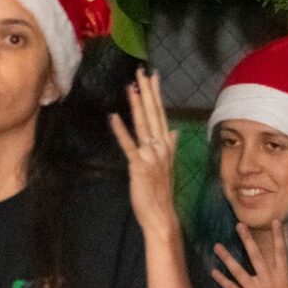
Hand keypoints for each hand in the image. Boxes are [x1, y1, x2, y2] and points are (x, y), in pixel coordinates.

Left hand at [109, 67, 177, 234]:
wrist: (162, 215)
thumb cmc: (161, 192)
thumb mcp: (168, 165)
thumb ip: (170, 146)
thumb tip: (174, 131)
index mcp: (167, 146)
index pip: (162, 114)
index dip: (156, 95)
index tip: (153, 76)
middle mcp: (161, 147)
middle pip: (154, 114)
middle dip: (147, 92)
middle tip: (141, 72)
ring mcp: (151, 156)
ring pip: (143, 125)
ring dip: (137, 105)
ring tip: (131, 87)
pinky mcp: (139, 166)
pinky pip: (129, 145)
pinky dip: (121, 131)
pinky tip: (114, 117)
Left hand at [211, 219, 287, 287]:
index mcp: (283, 279)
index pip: (280, 253)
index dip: (277, 236)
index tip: (274, 222)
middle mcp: (267, 281)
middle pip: (255, 256)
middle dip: (247, 240)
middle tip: (239, 225)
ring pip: (238, 271)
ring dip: (227, 258)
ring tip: (217, 246)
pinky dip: (222, 280)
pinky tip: (213, 271)